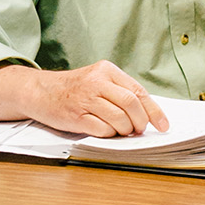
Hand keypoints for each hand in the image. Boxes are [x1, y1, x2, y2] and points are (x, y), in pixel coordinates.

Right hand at [24, 61, 168, 137]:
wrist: (41, 91)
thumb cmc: (74, 89)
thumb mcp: (98, 79)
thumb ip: (120, 91)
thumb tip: (147, 113)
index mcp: (106, 70)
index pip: (138, 91)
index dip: (154, 111)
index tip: (164, 125)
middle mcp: (96, 82)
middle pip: (131, 104)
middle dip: (140, 121)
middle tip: (139, 129)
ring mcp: (85, 99)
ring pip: (119, 118)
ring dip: (125, 129)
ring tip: (122, 131)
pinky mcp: (76, 116)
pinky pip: (102, 129)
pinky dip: (109, 134)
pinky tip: (106, 131)